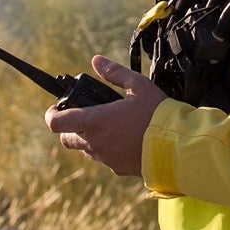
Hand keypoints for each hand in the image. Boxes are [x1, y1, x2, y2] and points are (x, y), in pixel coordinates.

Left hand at [44, 55, 166, 177]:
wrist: (177, 147)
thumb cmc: (157, 114)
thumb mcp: (138, 86)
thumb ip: (114, 73)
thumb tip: (96, 60)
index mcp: (94, 122)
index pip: (56, 123)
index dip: (51, 115)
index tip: (55, 109)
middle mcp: (95, 143)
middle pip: (67, 140)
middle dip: (69, 128)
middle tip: (83, 116)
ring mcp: (105, 159)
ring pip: (86, 150)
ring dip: (89, 138)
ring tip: (109, 125)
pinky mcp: (117, 169)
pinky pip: (104, 159)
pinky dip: (107, 149)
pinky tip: (124, 139)